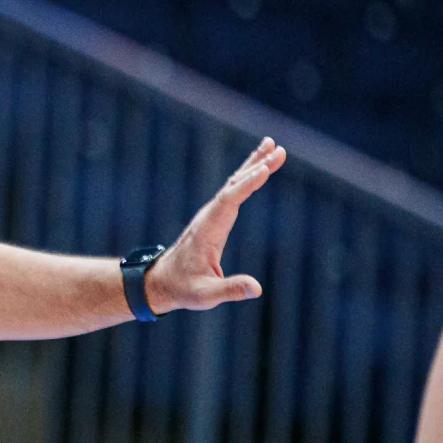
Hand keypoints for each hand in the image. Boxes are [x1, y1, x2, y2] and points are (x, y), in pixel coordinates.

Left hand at [144, 138, 285, 313]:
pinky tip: (260, 167)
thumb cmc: (183, 289)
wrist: (162, 282)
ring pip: (234, 184)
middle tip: (279, 149)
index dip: (245, 186)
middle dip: (255, 167)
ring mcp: (211, 215)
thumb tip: (256, 288)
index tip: (263, 170)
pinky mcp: (216, 217)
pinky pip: (234, 191)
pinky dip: (248, 177)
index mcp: (206, 232)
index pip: (228, 202)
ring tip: (274, 147)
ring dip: (253, 165)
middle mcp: (208, 217)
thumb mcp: (206, 295)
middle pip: (233, 186)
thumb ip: (230, 290)